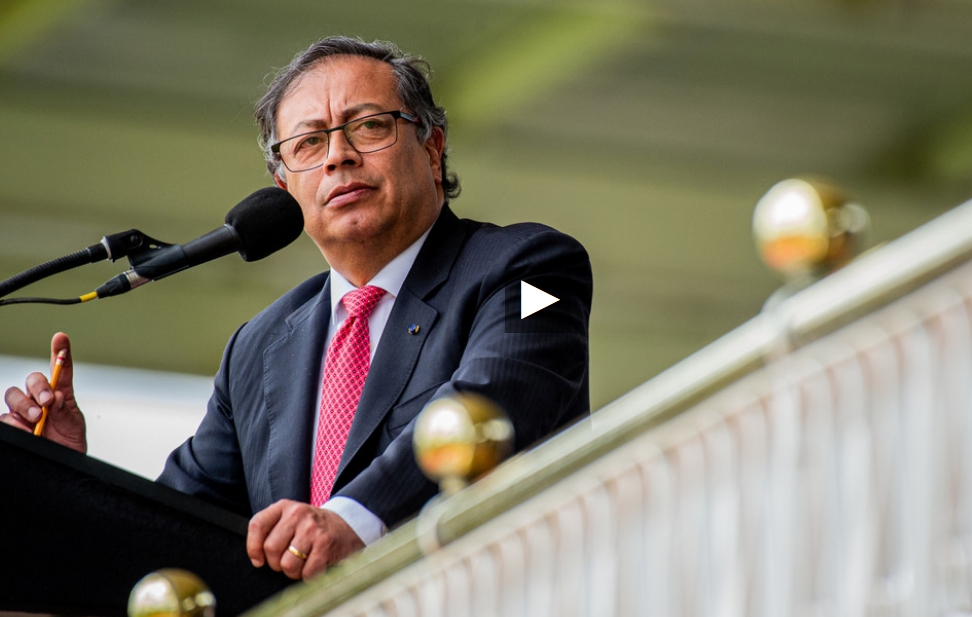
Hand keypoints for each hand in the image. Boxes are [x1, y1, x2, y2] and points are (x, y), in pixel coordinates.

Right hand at [1, 332, 85, 452]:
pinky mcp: (13, 424)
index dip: (60, 352)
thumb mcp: (74, 425)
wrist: (61, 462)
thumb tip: (56, 396)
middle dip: (38, 387)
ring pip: (14, 395)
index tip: (61, 338)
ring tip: (37, 418)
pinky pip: (6, 417)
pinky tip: (27, 429)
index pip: (60, 370)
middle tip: (47, 402)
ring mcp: (23, 411)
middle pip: (32, 380)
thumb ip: (65, 410)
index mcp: (60, 394)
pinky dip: (16, 422)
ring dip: (25, 405)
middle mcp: (39, 399)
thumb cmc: (69, 442)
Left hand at [247, 499, 364, 580]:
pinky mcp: (325, 544)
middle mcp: (298, 514)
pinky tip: (315, 566)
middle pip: (271, 549)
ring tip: (303, 563)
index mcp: (285, 507)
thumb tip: (257, 560)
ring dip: (293, 572)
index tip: (258, 560)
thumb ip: (271, 531)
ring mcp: (312, 528)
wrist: (348, 525)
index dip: (253, 547)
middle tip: (288, 560)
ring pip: (287, 564)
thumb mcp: (291, 519)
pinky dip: (309, 576)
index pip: (257, 525)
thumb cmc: (312, 528)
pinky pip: (306, 572)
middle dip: (277, 563)